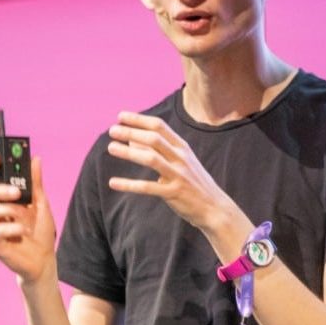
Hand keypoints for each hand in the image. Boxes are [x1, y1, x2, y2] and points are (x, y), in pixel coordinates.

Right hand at [0, 154, 56, 284]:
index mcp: (1, 202)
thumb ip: (36, 184)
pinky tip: (24, 231)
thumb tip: (35, 159)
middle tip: (16, 192)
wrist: (44, 260)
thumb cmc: (40, 231)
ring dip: (8, 210)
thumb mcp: (40, 204)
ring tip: (24, 216)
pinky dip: (13, 228)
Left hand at [107, 112, 237, 232]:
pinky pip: (148, 187)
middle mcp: (181, 158)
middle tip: (112, 130)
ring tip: (111, 148)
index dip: (139, 120)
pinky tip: (113, 182)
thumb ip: (157, 151)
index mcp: (182, 148)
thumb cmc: (193, 183)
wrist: (215, 208)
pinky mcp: (173, 193)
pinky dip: (129, 184)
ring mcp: (178, 175)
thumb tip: (131, 140)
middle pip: (154, 139)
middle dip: (132, 132)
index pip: (159, 126)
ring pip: (151, 159)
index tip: (120, 116)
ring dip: (129, 152)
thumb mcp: (179, 163)